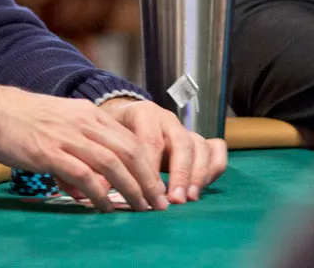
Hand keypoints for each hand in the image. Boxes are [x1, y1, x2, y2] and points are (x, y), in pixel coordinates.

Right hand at [0, 84, 166, 212]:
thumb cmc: (24, 121)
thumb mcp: (62, 123)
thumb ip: (82, 148)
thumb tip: (93, 186)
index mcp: (89, 114)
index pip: (130, 139)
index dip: (148, 165)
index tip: (157, 186)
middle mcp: (84, 122)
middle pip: (129, 151)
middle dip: (148, 180)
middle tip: (158, 203)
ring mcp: (67, 136)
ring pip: (112, 164)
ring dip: (131, 189)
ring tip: (140, 207)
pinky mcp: (50, 152)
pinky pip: (84, 175)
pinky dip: (99, 194)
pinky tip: (105, 206)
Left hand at [98, 98, 227, 202]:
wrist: (123, 114)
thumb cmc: (115, 132)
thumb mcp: (106, 140)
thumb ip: (104, 161)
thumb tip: (98, 188)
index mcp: (144, 114)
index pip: (151, 142)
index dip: (151, 169)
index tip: (148, 194)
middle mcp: (168, 119)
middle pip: (181, 144)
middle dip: (180, 174)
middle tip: (175, 200)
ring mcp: (185, 128)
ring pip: (200, 147)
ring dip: (197, 175)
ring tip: (189, 198)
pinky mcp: (198, 139)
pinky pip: (216, 150)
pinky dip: (213, 167)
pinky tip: (201, 187)